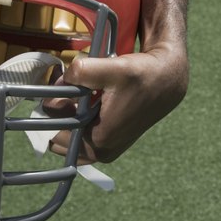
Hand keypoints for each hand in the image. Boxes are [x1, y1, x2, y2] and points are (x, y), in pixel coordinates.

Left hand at [44, 44, 187, 163]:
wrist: (167, 80)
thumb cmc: (142, 75)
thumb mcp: (111, 68)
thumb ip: (80, 72)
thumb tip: (60, 81)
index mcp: (99, 140)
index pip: (53, 131)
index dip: (53, 105)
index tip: (62, 84)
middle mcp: (101, 152)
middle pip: (59, 138)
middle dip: (60, 114)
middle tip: (70, 88)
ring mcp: (106, 151)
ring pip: (69, 138)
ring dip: (69, 117)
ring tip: (82, 94)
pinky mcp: (111, 144)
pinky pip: (82, 137)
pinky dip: (80, 120)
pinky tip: (91, 100)